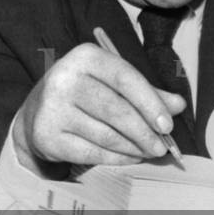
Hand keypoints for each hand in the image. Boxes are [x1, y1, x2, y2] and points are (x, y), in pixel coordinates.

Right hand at [11, 43, 186, 174]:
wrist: (35, 114)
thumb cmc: (83, 94)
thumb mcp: (111, 83)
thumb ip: (145, 92)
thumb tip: (177, 106)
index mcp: (85, 57)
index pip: (124, 77)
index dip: (149, 102)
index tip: (167, 124)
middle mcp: (64, 78)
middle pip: (115, 109)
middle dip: (144, 131)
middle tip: (161, 146)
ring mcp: (52, 108)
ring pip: (105, 134)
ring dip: (133, 147)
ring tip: (148, 151)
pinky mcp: (47, 135)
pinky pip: (91, 152)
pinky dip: (116, 158)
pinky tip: (129, 157)